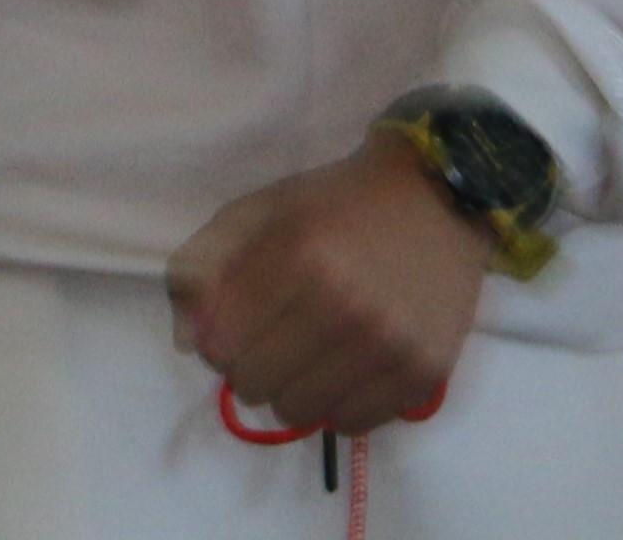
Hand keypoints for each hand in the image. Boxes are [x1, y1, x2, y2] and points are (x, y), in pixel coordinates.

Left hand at [166, 140, 489, 437]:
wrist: (436, 197)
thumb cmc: (335, 204)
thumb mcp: (258, 211)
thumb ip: (203, 266)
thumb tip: (186, 344)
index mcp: (297, 254)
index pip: (218, 346)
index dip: (218, 339)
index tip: (239, 323)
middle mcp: (346, 305)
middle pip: (254, 386)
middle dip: (252, 366)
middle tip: (277, 338)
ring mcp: (390, 344)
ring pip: (299, 414)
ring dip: (294, 390)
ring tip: (312, 354)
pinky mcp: (424, 373)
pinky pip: (351, 425)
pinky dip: (338, 404)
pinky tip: (347, 367)